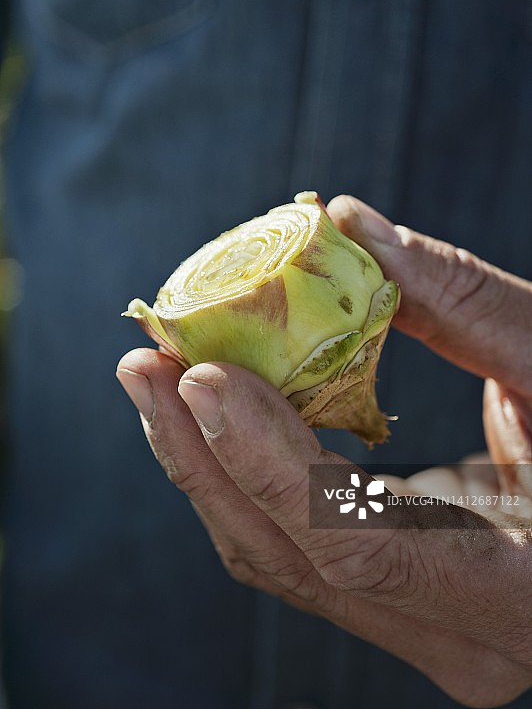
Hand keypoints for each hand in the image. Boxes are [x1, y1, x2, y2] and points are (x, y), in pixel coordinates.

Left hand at [117, 195, 531, 706]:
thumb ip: (462, 299)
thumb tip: (349, 224)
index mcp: (514, 591)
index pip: (356, 542)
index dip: (268, 461)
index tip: (201, 376)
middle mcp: (453, 638)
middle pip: (288, 555)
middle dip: (203, 456)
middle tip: (146, 364)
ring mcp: (415, 629)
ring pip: (274, 556)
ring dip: (207, 464)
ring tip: (158, 380)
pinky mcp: (389, 598)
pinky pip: (290, 543)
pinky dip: (242, 476)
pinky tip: (211, 413)